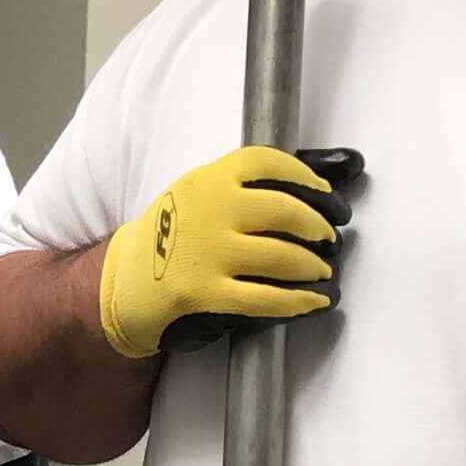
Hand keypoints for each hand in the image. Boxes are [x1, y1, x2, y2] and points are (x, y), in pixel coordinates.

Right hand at [95, 146, 362, 360]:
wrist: (124, 283)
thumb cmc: (174, 237)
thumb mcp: (201, 196)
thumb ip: (255, 184)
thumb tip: (341, 167)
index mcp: (207, 179)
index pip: (269, 163)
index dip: (308, 178)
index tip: (327, 194)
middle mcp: (207, 211)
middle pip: (286, 212)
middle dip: (319, 228)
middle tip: (330, 240)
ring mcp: (205, 254)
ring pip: (283, 258)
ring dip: (315, 268)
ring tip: (324, 272)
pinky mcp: (204, 294)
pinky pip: (266, 299)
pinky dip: (299, 302)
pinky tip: (315, 301)